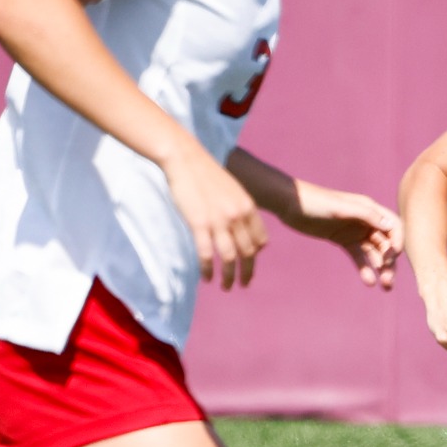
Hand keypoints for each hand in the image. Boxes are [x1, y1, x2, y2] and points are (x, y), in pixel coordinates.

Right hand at [163, 147, 266, 289]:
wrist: (185, 159)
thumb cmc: (206, 174)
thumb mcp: (232, 189)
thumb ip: (240, 208)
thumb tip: (243, 225)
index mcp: (248, 207)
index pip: (261, 240)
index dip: (257, 255)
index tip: (250, 264)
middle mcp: (238, 216)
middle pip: (248, 252)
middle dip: (247, 272)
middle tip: (243, 284)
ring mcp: (219, 220)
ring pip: (230, 257)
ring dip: (230, 276)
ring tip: (227, 287)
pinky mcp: (199, 223)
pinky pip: (207, 254)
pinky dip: (208, 269)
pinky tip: (207, 278)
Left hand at [288, 182, 402, 288]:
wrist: (290, 204)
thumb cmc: (316, 201)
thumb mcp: (341, 207)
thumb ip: (366, 215)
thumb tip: (390, 226)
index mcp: (370, 208)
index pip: (393, 226)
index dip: (397, 242)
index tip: (392, 257)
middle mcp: (366, 220)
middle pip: (386, 243)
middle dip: (390, 262)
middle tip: (388, 281)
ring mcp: (355, 231)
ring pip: (374, 252)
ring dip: (381, 268)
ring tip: (384, 286)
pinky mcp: (343, 240)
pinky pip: (358, 256)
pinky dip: (364, 268)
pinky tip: (369, 281)